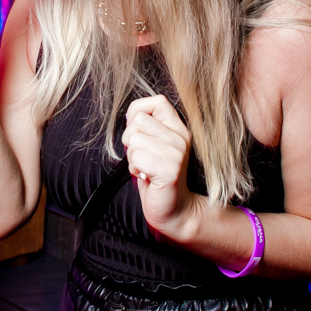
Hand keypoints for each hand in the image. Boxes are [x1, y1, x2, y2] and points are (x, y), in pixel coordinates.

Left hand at [122, 95, 198, 241]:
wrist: (174, 210)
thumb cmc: (157, 178)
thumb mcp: (154, 147)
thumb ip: (146, 129)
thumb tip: (131, 116)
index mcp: (178, 128)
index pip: (157, 101)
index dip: (138, 111)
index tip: (137, 132)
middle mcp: (180, 137)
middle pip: (138, 121)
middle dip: (130, 140)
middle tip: (141, 157)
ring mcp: (176, 153)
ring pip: (134, 140)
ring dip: (132, 157)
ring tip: (144, 168)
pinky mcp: (169, 170)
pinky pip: (137, 158)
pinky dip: (134, 168)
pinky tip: (145, 176)